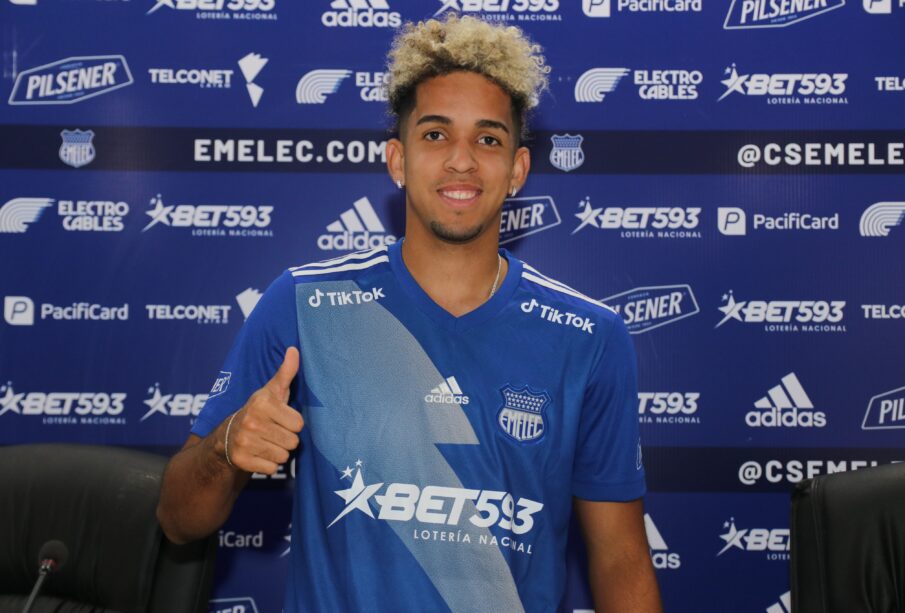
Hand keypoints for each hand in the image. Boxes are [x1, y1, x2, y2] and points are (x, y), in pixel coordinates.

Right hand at [222, 347, 303, 474]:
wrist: (227, 437)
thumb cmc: (259, 411)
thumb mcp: (272, 391)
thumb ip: (286, 372)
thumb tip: (294, 349)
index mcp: (262, 402)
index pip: (299, 424)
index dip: (292, 423)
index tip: (280, 419)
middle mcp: (252, 420)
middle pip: (293, 441)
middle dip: (286, 439)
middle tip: (272, 433)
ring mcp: (244, 441)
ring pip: (283, 456)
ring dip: (278, 452)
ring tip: (265, 442)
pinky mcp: (240, 460)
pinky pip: (272, 469)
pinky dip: (268, 465)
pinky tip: (258, 454)